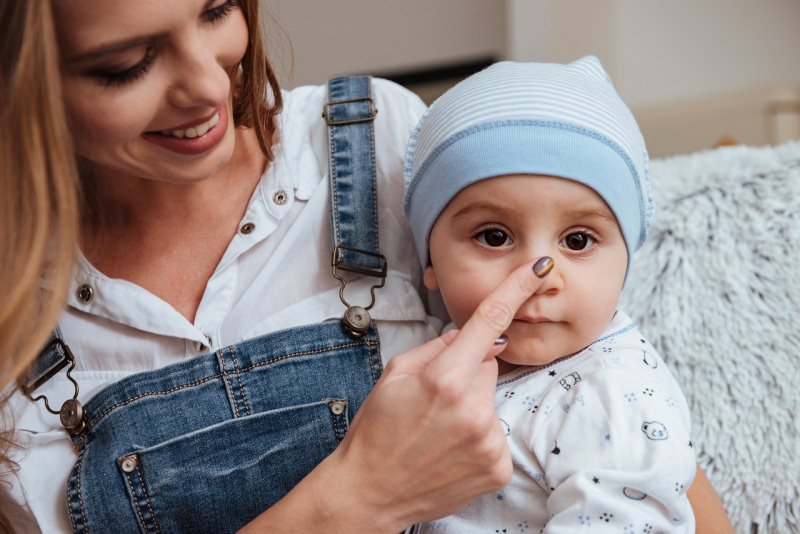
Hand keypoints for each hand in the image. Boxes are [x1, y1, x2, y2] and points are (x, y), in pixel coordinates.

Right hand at [314, 257, 552, 531]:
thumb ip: (439, 347)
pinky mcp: (498, 467)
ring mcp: (489, 441)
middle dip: (468, 371)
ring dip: (473, 406)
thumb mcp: (395, 375)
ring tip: (439, 429)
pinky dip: (479, 435)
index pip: (490, 322)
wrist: (370, 491)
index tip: (539, 269)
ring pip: (492, 399)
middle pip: (489, 365)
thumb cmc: (376, 431)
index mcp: (444, 378)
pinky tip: (451, 448)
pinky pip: (497, 432)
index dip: (516, 290)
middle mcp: (473, 409)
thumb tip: (472, 334)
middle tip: (435, 398)